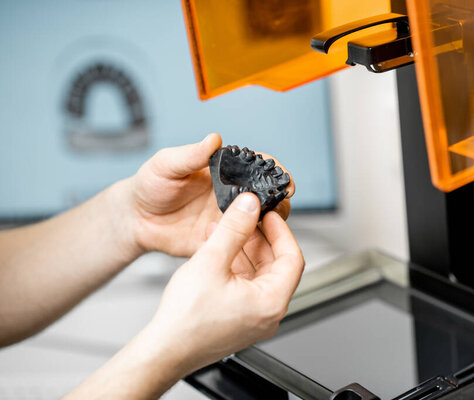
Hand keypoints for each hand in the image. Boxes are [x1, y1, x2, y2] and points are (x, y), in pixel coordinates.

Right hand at [63, 194, 303, 399]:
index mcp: (271, 302)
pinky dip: (234, 265)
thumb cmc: (186, 320)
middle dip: (258, 238)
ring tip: (226, 228)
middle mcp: (268, 313)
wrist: (163, 351)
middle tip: (246, 218)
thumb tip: (249, 206)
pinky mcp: (238, 319)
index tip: (269, 215)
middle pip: (275, 265)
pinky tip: (216, 248)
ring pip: (258, 274)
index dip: (281, 231)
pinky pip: (244, 285)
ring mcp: (253, 318)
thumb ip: (234, 229)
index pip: (292, 258)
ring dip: (243, 249)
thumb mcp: (211, 261)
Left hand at [125, 133, 294, 256]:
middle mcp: (231, 195)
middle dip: (280, 200)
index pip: (257, 167)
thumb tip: (213, 139)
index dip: (275, 172)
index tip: (284, 179)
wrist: (136, 220)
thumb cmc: (150, 187)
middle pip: (267, 196)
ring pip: (261, 221)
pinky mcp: (222, 241)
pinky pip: (243, 244)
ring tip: (266, 224)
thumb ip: (190, 154)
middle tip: (281, 204)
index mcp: (223, 172)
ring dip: (269, 223)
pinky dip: (251, 244)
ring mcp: (228, 219)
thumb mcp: (166, 165)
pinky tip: (248, 243)